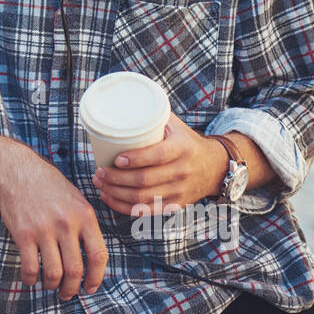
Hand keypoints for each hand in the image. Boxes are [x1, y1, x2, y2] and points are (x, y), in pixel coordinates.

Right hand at [0, 156, 108, 301]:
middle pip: (75, 270)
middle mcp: (67, 224)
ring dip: (52, 286)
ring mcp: (44, 229)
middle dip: (72, 289)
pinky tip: (31, 278)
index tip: (90, 287)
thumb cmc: (48, 185)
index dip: (96, 278)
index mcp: (85, 216)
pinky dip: (31, 279)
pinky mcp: (24, 234)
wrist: (17, 171)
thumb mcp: (76, 199)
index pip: (98, 256)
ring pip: (54, 273)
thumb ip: (86, 225)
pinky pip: (30, 267)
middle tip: (67, 293)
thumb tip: (92, 258)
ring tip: (50, 286)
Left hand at [92, 113, 225, 215]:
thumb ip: (152, 115)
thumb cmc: (186, 142)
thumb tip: (121, 102)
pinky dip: (123, 207)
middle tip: (98, 171)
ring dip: (115, 193)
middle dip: (116, 178)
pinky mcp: (174, 205)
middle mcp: (182, 171)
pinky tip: (109, 197)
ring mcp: (179, 191)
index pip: (157, 156)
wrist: (214, 167)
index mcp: (182, 148)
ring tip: (99, 183)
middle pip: (144, 180)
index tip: (116, 158)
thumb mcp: (175, 125)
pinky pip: (146, 211)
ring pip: (142, 198)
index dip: (135, 159)